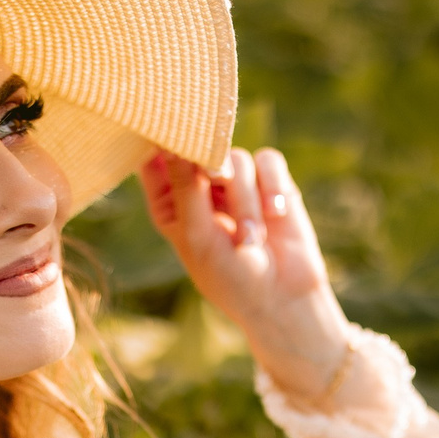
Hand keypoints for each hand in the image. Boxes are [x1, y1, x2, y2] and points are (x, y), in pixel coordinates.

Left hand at [137, 146, 351, 395]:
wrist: (283, 299)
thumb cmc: (230, 278)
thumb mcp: (199, 236)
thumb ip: (186, 190)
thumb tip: (171, 145)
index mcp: (171, 204)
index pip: (155, 162)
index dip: (159, 144)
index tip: (167, 138)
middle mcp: (202, 189)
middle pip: (199, 149)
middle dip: (208, 165)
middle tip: (216, 179)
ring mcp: (237, 184)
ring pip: (237, 158)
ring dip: (246, 198)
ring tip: (252, 238)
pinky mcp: (271, 183)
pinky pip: (268, 162)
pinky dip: (273, 186)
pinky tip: (277, 214)